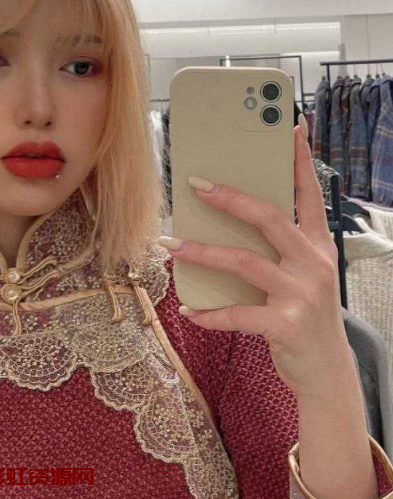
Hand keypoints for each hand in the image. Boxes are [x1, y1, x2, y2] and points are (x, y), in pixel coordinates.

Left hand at [158, 116, 353, 400]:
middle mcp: (314, 263)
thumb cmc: (308, 315)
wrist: (327, 369)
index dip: (299, 161)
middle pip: (269, 218)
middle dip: (231, 199)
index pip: (310, 194)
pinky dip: (209, 313)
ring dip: (202, 253)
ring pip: (244, 262)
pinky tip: (189, 309)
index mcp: (318, 245)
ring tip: (170, 246)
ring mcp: (301, 294)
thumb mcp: (305, 275)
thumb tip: (229, 227)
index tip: (290, 128)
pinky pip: (237, 314)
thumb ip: (279, 250)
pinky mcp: (285, 324)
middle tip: (197, 186)